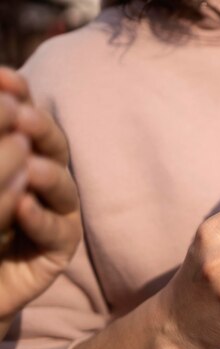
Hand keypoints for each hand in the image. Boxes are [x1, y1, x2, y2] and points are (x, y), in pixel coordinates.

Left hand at [0, 68, 81, 320]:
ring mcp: (54, 213)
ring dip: (50, 175)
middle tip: (21, 117)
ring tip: (30, 169)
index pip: (25, 113)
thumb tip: (1, 99)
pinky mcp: (58, 249)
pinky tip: (22, 207)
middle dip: (41, 128)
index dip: (18, 93)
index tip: (2, 79)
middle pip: (54, 145)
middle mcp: (41, 179)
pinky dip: (41, 219)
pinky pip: (58, 232)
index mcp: (20, 152)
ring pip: (63, 188)